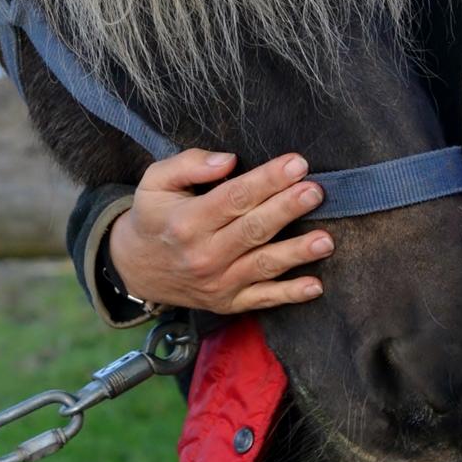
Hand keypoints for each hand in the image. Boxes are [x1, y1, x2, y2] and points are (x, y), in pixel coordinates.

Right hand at [107, 149, 332, 313]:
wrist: (135, 268)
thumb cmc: (154, 215)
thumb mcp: (155, 181)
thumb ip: (189, 164)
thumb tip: (228, 160)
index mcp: (188, 221)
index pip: (235, 197)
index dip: (268, 180)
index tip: (297, 163)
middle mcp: (204, 255)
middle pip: (253, 229)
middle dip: (287, 209)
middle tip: (316, 192)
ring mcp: (218, 282)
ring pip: (263, 265)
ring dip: (297, 253)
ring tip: (326, 240)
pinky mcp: (228, 302)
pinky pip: (263, 299)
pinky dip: (290, 295)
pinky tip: (316, 285)